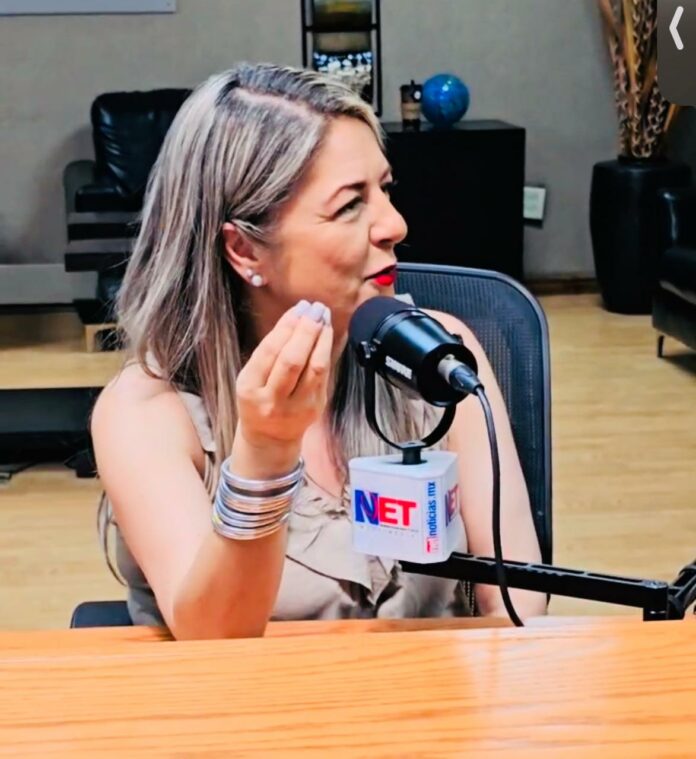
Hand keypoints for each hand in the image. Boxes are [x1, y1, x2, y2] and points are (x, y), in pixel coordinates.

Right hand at [234, 300, 332, 455]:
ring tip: (323, 318)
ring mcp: (297, 407)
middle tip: (315, 308)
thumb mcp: (251, 377)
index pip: (270, 352)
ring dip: (321, 339)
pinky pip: (323, 375)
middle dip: (306, 330)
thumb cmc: (258, 398)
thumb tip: (296, 315)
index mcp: (250, 389)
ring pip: (314, 368)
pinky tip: (326, 335)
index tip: (299, 307)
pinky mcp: (316, 408)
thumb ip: (269, 351)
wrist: (269, 437)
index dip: (287, 327)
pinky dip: (325, 351)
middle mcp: (272, 401)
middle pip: (292, 361)